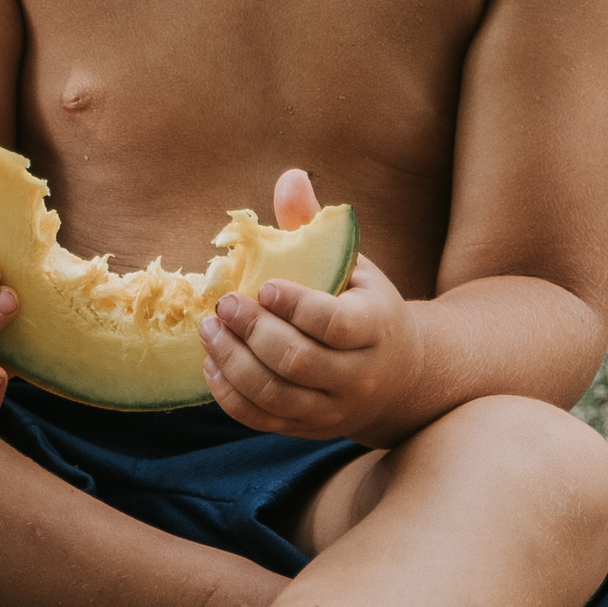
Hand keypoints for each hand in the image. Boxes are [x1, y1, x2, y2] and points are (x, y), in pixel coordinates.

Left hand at [198, 168, 423, 443]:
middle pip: (300, 362)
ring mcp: (334, 410)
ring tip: (208, 330)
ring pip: (277, 396)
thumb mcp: (351, 266)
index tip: (263, 286)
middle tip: (225, 306)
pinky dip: (230, 395)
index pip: (335, 325)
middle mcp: (360, 376)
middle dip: (255, 333)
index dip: (296, 307)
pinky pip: (263, 420)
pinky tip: (211, 364)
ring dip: (234, 363)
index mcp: (376, 328)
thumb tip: (290, 177)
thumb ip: (314, 227)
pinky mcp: (307, 429)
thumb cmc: (362, 307)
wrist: (399, 376)